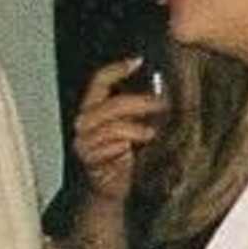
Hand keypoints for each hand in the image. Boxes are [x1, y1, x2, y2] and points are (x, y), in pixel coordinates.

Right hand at [69, 55, 169, 206]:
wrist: (111, 187)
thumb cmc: (126, 154)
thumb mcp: (133, 125)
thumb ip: (140, 107)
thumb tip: (163, 87)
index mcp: (93, 107)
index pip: (99, 81)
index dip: (117, 68)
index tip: (138, 60)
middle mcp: (84, 121)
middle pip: (111, 104)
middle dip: (140, 103)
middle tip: (163, 106)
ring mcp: (84, 141)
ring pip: (112, 126)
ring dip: (136, 128)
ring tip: (151, 133)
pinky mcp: (89, 158)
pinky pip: (111, 146)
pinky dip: (127, 145)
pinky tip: (135, 150)